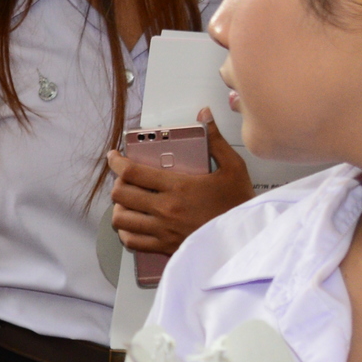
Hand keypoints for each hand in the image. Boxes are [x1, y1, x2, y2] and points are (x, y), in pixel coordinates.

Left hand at [107, 109, 255, 257]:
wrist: (246, 238)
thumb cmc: (239, 204)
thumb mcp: (233, 167)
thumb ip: (215, 140)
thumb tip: (205, 115)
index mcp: (178, 187)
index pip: (132, 172)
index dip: (116, 162)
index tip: (114, 156)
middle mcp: (165, 209)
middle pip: (120, 195)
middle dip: (117, 184)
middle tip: (124, 179)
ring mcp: (163, 230)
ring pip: (121, 219)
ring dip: (119, 208)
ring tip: (127, 202)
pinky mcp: (165, 247)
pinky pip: (132, 241)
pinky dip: (126, 232)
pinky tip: (134, 224)